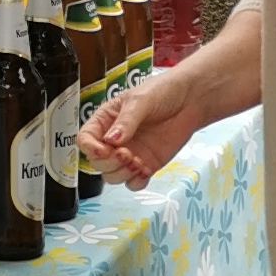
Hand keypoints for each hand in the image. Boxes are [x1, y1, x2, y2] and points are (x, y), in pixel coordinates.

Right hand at [80, 73, 206, 189]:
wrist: (191, 101)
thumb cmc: (162, 92)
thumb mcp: (140, 100)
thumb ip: (126, 121)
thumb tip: (112, 140)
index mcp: (105, 121)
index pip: (85, 139)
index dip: (90, 148)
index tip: (104, 150)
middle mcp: (113, 141)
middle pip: (96, 162)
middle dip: (109, 163)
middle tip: (127, 154)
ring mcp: (129, 155)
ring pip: (112, 176)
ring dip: (122, 174)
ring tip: (139, 163)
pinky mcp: (146, 165)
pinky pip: (133, 184)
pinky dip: (137, 181)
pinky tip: (146, 170)